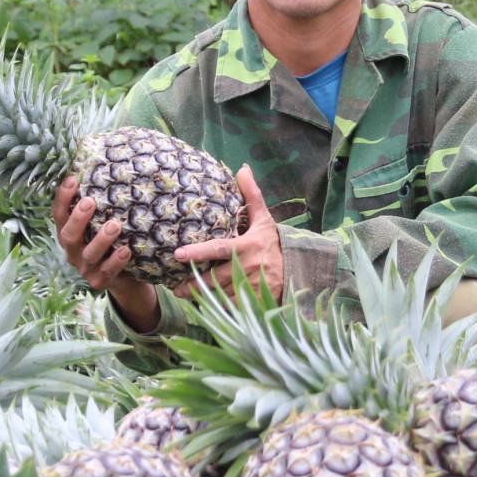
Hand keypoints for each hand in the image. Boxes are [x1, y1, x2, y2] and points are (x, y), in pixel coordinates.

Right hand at [53, 175, 158, 332]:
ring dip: (101, 239)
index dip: (62, 198)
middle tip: (89, 201)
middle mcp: (73, 251)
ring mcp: (85, 268)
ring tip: (115, 225)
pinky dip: (116, 261)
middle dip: (78, 218)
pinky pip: (107, 272)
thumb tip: (110, 165)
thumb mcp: (103, 223)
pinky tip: (126, 250)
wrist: (126, 279)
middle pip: (68, 236)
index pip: (59, 214)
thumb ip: (102, 204)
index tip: (72, 179)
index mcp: (69, 233)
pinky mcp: (100, 282)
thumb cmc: (113, 242)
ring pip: (88, 254)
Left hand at [173, 165, 283, 301]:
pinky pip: (232, 306)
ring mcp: (251, 287)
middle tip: (175, 288)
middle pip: (213, 278)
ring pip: (220, 294)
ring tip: (184, 295)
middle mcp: (248, 267)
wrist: (300, 269)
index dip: (197, 252)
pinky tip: (207, 306)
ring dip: (202, 297)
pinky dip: (219, 307)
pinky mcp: (255, 302)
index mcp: (247, 246)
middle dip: (192, 285)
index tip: (178, 255)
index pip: (217, 249)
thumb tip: (242, 169)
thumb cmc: (276, 243)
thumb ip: (252, 195)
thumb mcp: (265, 219)